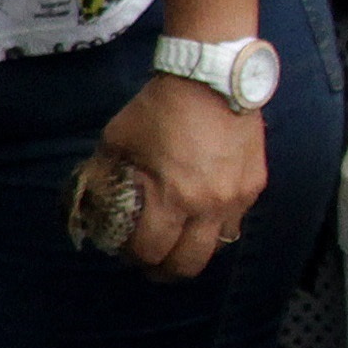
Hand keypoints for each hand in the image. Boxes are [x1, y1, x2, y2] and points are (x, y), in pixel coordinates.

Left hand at [88, 69, 268, 282]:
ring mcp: (236, 197)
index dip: (133, 257)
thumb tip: (92, 204)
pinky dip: (217, 222)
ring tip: (180, 238)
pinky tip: (203, 209)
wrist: (212, 78)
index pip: (151, 252)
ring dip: (195, 247)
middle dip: (164, 269)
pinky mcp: (254, 184)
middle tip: (152, 261)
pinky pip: (235, 218)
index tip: (125, 249)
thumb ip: (106, 176)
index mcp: (171, 198)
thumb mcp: (117, 141)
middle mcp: (208, 206)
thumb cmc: (159, 109)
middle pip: (188, 264)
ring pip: (217, 246)